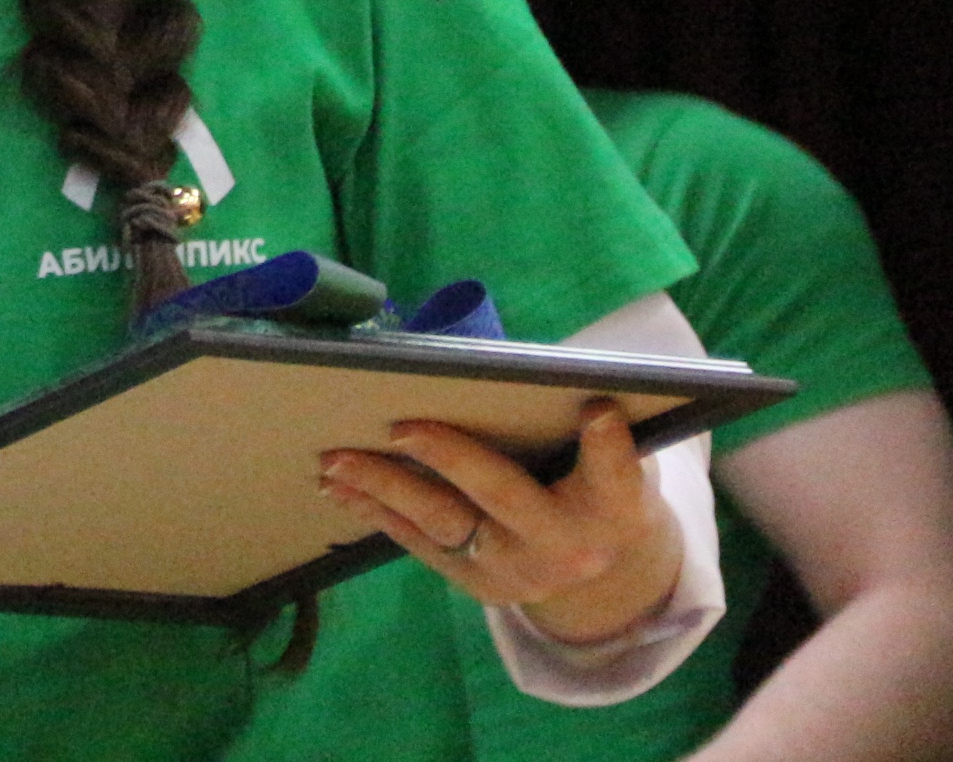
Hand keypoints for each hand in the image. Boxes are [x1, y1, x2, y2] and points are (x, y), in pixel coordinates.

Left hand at [320, 399, 685, 644]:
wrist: (597, 572)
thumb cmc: (593, 487)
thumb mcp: (610, 462)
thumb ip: (579, 427)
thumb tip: (520, 370)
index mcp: (614, 507)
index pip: (616, 475)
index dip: (607, 446)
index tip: (597, 411)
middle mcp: (565, 545)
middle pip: (504, 495)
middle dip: (451, 459)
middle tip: (402, 427)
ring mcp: (515, 569)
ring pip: (443, 521)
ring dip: (384, 485)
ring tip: (336, 457)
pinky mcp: (476, 582)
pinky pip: (418, 542)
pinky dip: (375, 509)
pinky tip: (337, 485)